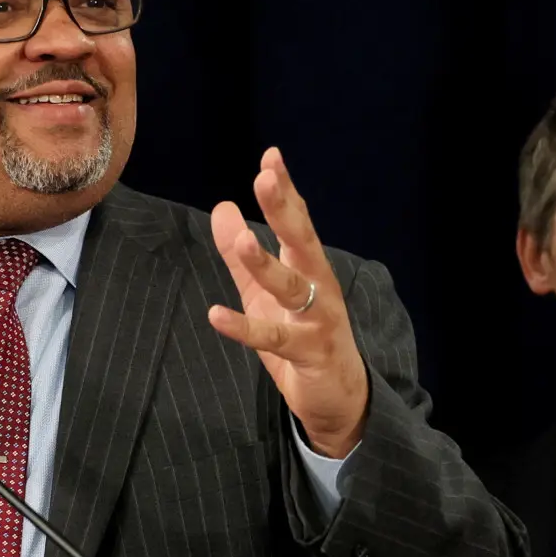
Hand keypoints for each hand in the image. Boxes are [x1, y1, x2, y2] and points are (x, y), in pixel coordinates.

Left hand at [209, 147, 367, 458]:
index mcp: (308, 267)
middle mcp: (318, 286)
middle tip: (266, 179)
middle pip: (302, 241)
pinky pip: (273, 338)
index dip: (285, 190)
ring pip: (290, 287)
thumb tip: (221, 207)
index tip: (270, 157)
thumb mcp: (264, 292)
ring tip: (243, 240)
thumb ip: (240, 255)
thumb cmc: (301, 338)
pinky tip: (216, 314)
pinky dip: (244, 327)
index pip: (297, 220)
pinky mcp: (308, 354)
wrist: (340, 400)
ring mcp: (317, 320)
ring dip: (266, 263)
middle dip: (284, 210)